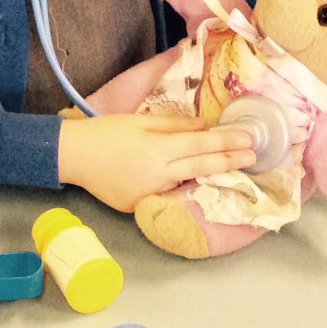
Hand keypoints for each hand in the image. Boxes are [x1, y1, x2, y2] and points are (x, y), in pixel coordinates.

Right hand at [57, 113, 255, 212]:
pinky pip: (165, 193)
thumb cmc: (105, 132)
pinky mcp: (139, 206)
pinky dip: (178, 185)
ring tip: (232, 168)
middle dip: (230, 161)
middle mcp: (159, 175)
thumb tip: (202, 127)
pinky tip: (190, 180)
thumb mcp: (139, 121)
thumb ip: (173, 125)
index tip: (248, 140)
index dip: (227, 142)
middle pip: (202, 167)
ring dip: (209, 174)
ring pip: (186, 183)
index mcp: (158, 150)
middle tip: (253, 156)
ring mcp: (150, 194)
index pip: (201, 145)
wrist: (73, 156)